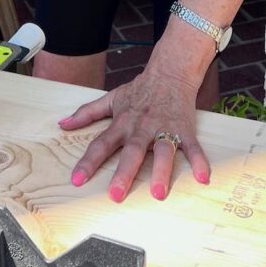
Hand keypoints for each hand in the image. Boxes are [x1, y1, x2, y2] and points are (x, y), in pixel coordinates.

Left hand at [58, 66, 210, 201]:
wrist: (170, 72)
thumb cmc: (139, 90)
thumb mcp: (111, 98)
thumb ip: (87, 113)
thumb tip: (62, 124)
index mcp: (122, 122)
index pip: (101, 143)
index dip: (89, 162)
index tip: (77, 180)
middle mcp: (142, 127)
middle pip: (131, 151)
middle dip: (124, 173)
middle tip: (115, 195)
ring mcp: (164, 128)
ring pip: (162, 151)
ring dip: (160, 171)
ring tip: (157, 193)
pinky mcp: (184, 129)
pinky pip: (192, 146)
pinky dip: (199, 161)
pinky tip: (203, 177)